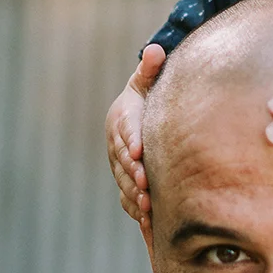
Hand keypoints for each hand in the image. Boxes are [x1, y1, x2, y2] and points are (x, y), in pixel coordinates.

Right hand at [106, 43, 166, 220]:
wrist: (138, 117)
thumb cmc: (148, 96)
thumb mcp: (147, 80)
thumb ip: (151, 68)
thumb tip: (156, 50)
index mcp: (122, 118)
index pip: (125, 130)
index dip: (131, 141)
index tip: (139, 152)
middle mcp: (117, 144)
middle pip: (122, 161)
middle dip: (133, 175)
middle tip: (147, 185)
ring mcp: (119, 166)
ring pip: (124, 183)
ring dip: (134, 195)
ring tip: (148, 206)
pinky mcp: (126, 183)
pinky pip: (127, 198)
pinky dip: (136, 210)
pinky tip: (148, 222)